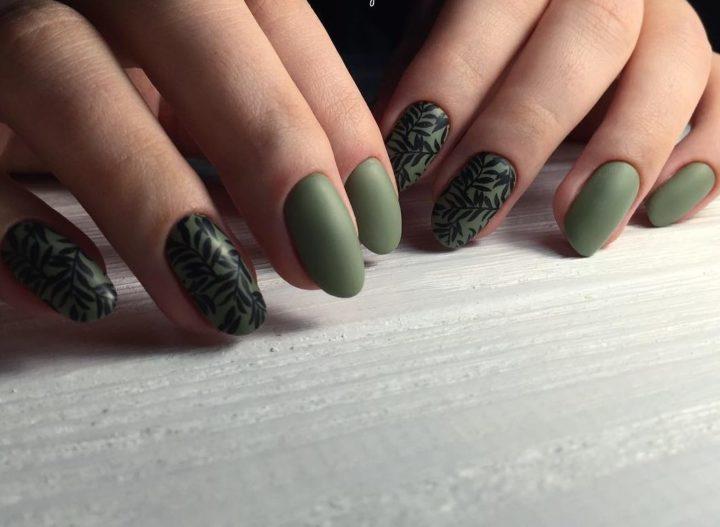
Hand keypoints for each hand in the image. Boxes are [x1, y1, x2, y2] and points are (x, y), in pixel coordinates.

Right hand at [0, 0, 401, 334]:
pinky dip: (7, 228)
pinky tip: (81, 289)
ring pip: (53, 65)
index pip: (265, 7)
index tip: (370, 216)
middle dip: (265, 139)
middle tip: (321, 259)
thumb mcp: (172, 83)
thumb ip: (235, 115)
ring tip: (220, 299)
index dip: (332, 110)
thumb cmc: (92, 84)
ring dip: (150, 197)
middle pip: (177, 13)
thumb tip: (332, 207)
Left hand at [380, 0, 715, 254]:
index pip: (490, 12)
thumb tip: (386, 159)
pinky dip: (703, 158)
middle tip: (470, 210)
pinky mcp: (701, 65)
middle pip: (583, 41)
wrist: (563, 3)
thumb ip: (420, 81)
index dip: (450, 86)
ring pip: (669, 68)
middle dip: (522, 133)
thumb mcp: (442, 32)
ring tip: (579, 227)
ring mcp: (665, 18)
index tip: (412, 161)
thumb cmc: (492, 25)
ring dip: (623, 153)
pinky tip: (662, 209)